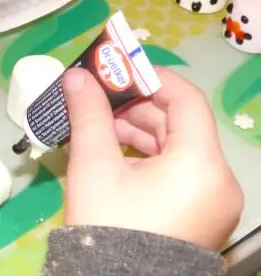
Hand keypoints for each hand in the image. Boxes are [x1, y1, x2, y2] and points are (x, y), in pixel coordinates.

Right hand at [62, 67, 242, 250]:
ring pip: (179, 148)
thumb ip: (88, 114)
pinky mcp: (202, 215)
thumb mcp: (93, 165)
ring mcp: (213, 201)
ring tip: (101, 131)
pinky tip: (116, 157)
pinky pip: (180, 172)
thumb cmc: (107, 223)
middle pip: (181, 123)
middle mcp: (218, 180)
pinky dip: (151, 158)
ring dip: (140, 132)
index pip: (186, 99)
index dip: (151, 78)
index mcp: (200, 163)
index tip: (117, 71)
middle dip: (137, 108)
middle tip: (100, 102)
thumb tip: (77, 76)